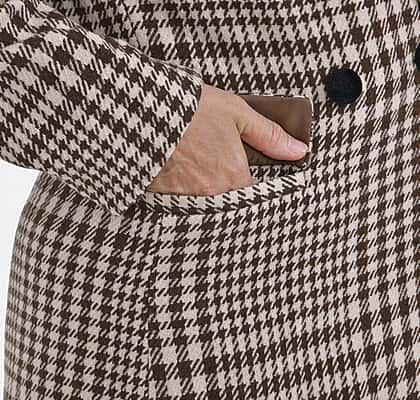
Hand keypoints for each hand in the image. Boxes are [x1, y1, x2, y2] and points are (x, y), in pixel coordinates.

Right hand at [146, 84, 307, 195]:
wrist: (140, 111)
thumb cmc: (189, 109)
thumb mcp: (237, 113)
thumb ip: (269, 136)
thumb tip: (298, 151)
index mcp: (233, 175)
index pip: (252, 190)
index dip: (247, 175)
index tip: (238, 165)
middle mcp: (212, 193)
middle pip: (228, 194)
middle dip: (223, 178)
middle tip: (209, 155)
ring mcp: (186, 197)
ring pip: (205, 196)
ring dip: (201, 181)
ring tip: (191, 156)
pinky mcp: (163, 197)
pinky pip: (181, 197)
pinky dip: (182, 184)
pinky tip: (176, 164)